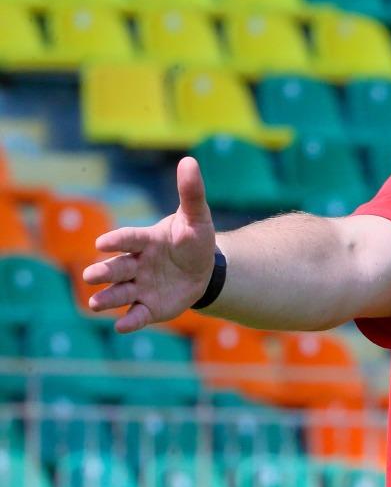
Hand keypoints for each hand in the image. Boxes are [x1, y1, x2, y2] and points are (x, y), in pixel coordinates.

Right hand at [82, 156, 216, 333]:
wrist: (204, 269)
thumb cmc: (194, 240)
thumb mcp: (198, 218)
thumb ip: (191, 193)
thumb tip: (190, 160)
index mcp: (146, 240)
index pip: (129, 239)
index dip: (117, 240)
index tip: (104, 243)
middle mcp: (138, 264)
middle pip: (117, 268)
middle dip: (103, 272)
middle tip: (90, 276)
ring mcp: (141, 286)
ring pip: (120, 292)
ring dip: (107, 298)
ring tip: (94, 304)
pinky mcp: (150, 306)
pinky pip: (137, 314)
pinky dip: (130, 321)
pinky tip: (121, 327)